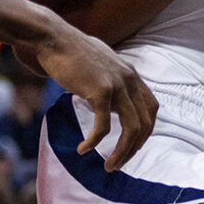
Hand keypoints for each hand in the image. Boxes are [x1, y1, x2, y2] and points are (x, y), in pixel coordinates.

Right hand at [34, 28, 157, 172]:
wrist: (52, 38)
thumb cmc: (70, 51)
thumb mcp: (100, 63)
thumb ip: (110, 78)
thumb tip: (110, 96)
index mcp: (131, 74)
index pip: (151, 108)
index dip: (145, 131)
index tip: (131, 145)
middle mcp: (129, 79)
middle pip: (145, 123)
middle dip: (134, 148)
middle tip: (118, 163)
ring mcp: (117, 85)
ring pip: (130, 129)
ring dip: (121, 152)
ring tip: (109, 166)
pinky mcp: (100, 91)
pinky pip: (103, 127)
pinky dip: (94, 142)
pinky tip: (83, 149)